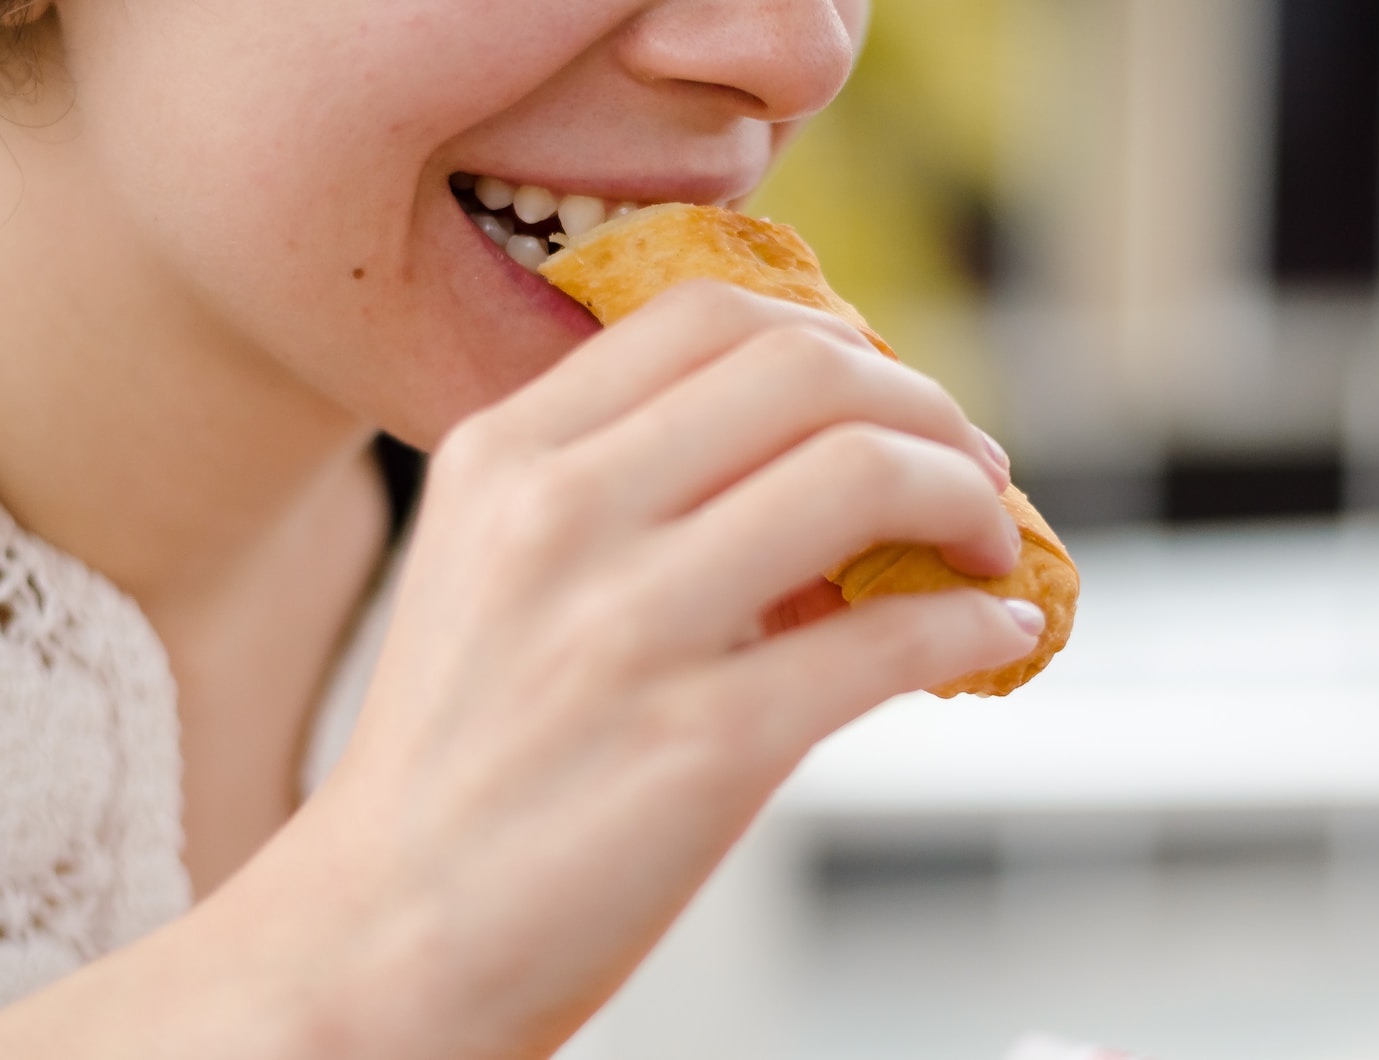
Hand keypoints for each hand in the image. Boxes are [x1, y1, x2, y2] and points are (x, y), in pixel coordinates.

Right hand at [238, 282, 1039, 1058]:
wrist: (388, 932)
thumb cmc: (463, 749)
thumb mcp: (492, 565)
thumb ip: (622, 481)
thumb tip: (819, 448)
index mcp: (507, 456)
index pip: (709, 316)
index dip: (838, 339)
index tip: (891, 395)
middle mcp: (558, 516)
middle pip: (806, 371)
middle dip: (926, 407)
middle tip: (971, 465)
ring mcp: (627, 628)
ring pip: (862, 475)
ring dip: (968, 500)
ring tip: (988, 544)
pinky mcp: (701, 745)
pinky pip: (891, 641)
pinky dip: (972, 625)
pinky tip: (991, 637)